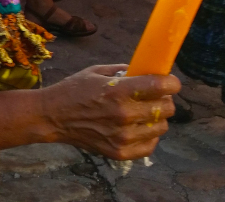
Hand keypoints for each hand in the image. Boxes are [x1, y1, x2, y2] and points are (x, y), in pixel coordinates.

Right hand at [43, 65, 178, 159]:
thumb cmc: (73, 90)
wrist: (52, 116)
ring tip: (143, 112)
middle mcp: (124, 115)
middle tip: (155, 96)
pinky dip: (148, 136)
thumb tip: (148, 72)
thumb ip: (124, 71)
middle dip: (164, 99)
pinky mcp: (120, 152)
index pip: (161, 86)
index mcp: (118, 91)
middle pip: (166, 108)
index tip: (169, 81)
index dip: (171, 82)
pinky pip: (150, 145)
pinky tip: (137, 127)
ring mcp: (123, 136)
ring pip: (161, 127)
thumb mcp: (96, 71)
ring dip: (156, 118)